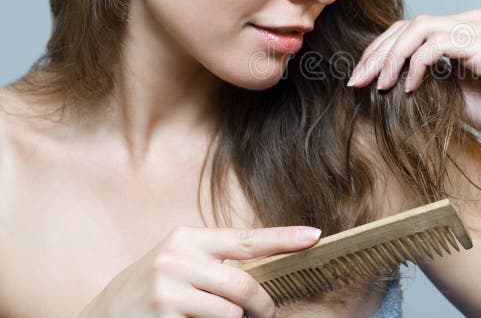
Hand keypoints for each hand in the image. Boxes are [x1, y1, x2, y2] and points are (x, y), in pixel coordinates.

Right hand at [78, 225, 321, 317]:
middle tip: (267, 314)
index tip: (314, 236)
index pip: (245, 239)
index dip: (283, 238)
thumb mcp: (178, 264)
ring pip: (230, 312)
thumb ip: (215, 263)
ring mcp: (167, 288)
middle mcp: (176, 258)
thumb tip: (263, 272)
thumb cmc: (151, 290)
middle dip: (263, 305)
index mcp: (186, 239)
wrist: (100, 315)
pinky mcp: (163, 316)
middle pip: (244, 285)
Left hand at [346, 9, 480, 153]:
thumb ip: (420, 80)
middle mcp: (469, 21)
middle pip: (409, 24)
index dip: (379, 50)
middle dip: (378, 53)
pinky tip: (410, 87)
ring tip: (382, 85)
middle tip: (359, 81)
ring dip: (393, 57)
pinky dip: (418, 64)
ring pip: (419, 28)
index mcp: (460, 30)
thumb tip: (380, 80)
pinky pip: (439, 44)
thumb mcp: (447, 95)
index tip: (358, 77)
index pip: (409, 29)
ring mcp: (478, 29)